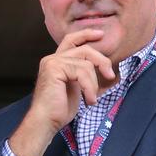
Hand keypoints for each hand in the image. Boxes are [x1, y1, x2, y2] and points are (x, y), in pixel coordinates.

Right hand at [9, 29, 114, 155]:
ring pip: (86, 63)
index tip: (101, 35)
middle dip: (101, 60)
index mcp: (55, 61)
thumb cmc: (59, 109)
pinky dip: (89, 88)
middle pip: (84, 49)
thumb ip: (81, 73)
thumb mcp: (74, 86)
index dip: (86, 34)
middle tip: (110, 75)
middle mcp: (52, 59)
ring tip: (91, 99)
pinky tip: (89, 101)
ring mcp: (52, 62)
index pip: (71, 40)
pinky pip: (82, 72)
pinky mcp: (55, 68)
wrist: (45, 121)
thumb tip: (101, 66)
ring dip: (93, 84)